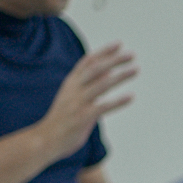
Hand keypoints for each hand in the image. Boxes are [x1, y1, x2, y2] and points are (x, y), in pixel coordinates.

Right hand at [39, 43, 136, 158]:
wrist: (46, 139)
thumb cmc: (63, 119)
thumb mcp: (74, 97)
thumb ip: (90, 85)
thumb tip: (108, 73)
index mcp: (71, 83)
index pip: (88, 61)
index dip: (103, 52)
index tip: (119, 43)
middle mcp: (74, 89)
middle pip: (96, 68)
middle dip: (114, 59)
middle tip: (132, 54)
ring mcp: (78, 102)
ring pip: (101, 84)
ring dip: (120, 75)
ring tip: (136, 69)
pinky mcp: (83, 117)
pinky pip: (103, 106)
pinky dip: (118, 101)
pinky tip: (131, 96)